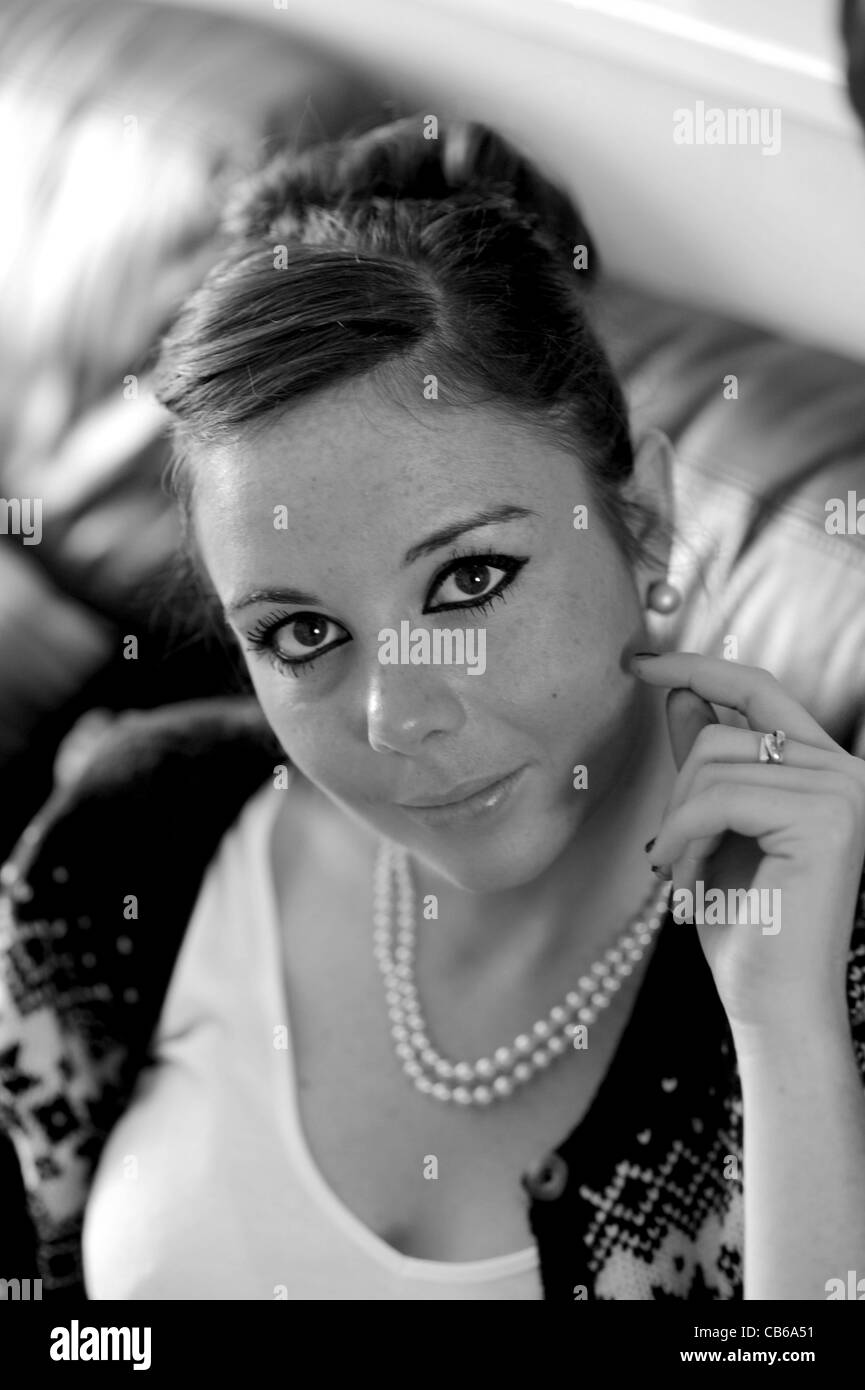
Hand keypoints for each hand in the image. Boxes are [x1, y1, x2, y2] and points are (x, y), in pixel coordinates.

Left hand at [631, 652, 864, 1036]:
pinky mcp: (825, 821)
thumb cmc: (744, 924)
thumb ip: (707, 762)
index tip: (637, 661)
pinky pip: (718, 799)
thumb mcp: (714, 828)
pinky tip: (683, 880)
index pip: (757, 690)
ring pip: (716, 765)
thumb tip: (683, 694)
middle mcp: (845, 774)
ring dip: (678, 823)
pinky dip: (682, 837)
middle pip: (725, 734)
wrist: (773, 1004)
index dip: (697, 667)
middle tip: (670, 854)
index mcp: (824, 770)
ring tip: (681, 874)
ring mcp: (843, 794)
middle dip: (678, 791)